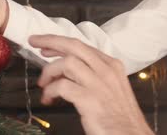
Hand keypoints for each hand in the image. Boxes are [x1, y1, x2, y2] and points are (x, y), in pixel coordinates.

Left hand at [29, 35, 152, 134]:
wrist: (131, 134)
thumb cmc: (120, 116)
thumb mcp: (111, 87)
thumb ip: (92, 75)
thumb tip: (65, 69)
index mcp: (112, 65)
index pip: (82, 46)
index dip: (60, 42)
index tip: (46, 44)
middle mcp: (107, 70)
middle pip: (74, 46)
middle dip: (51, 41)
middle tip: (34, 42)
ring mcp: (99, 84)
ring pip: (67, 63)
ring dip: (49, 71)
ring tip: (43, 84)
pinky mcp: (90, 100)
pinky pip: (62, 86)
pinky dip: (50, 91)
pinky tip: (49, 99)